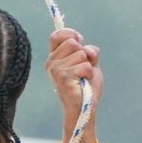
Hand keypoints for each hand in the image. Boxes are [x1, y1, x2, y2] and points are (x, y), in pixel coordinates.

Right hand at [46, 28, 103, 142]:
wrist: (84, 108)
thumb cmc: (85, 87)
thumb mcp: (89, 64)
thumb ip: (88, 52)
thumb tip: (87, 48)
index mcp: (55, 57)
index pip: (57, 36)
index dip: (71, 34)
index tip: (80, 40)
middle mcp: (52, 62)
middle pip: (73, 43)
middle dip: (84, 54)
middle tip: (83, 69)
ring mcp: (56, 69)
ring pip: (81, 54)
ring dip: (88, 66)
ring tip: (83, 78)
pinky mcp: (63, 77)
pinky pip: (85, 66)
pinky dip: (90, 73)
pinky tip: (84, 82)